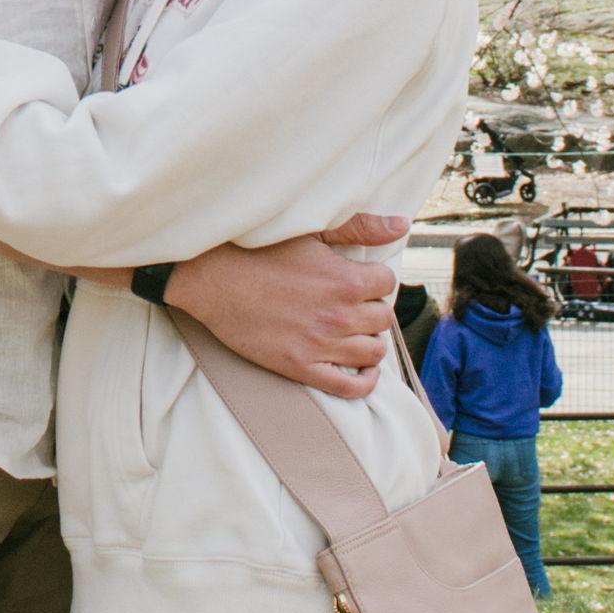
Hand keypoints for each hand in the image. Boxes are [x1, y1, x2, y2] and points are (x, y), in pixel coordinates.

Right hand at [162, 218, 406, 396]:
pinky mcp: (301, 367)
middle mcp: (339, 315)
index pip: (387, 283)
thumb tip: (401, 225)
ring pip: (372, 352)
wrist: (212, 278)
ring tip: (356, 331)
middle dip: (373, 308)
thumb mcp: (312, 231)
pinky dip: (365, 382)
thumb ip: (360, 228)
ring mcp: (321, 345)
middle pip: (383, 318)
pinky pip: (349, 387)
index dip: (374, 278)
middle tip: (355, 303)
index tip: (360, 278)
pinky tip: (363, 370)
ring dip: (370, 340)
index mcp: (346, 279)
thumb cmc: (258, 249)